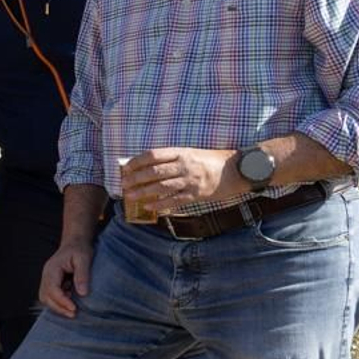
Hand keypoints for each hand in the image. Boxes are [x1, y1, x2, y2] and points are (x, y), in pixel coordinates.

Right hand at [38, 238, 94, 317]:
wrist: (75, 242)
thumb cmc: (79, 249)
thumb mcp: (84, 259)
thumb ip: (82, 275)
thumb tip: (82, 293)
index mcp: (52, 269)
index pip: (52, 289)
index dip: (62, 301)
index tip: (74, 309)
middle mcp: (46, 275)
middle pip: (46, 296)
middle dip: (59, 307)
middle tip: (73, 314)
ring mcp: (47, 279)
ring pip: (46, 298)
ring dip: (57, 307)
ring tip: (72, 311)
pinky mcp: (52, 283)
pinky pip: (50, 297)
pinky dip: (58, 303)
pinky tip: (70, 304)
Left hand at [119, 147, 239, 215]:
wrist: (235, 171)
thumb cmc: (209, 161)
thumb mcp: (189, 153)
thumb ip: (170, 159)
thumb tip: (144, 166)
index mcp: (182, 152)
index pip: (154, 155)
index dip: (137, 161)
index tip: (126, 167)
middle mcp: (185, 165)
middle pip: (155, 171)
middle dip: (136, 178)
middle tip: (123, 184)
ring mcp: (190, 180)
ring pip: (162, 187)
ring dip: (143, 192)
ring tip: (130, 196)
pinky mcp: (196, 194)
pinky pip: (174, 200)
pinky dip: (160, 204)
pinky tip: (148, 206)